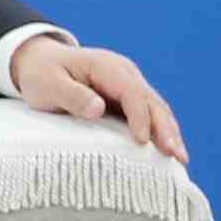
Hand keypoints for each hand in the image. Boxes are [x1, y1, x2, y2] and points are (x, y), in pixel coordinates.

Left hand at [10, 36, 183, 162]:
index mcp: (106, 66)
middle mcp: (124, 73)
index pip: (131, 92)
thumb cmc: (41, 74)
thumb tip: (98, 109)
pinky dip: (160, 132)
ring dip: (169, 132)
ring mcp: (128, 85)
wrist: (39, 62)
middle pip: (152, 101)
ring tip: (180, 158)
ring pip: (156, 109)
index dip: (139, 117)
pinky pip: (148, 115)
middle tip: (177, 156)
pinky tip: (168, 152)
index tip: (141, 141)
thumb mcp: (47, 84)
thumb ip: (71, 95)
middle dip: (166, 128)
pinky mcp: (127, 98)